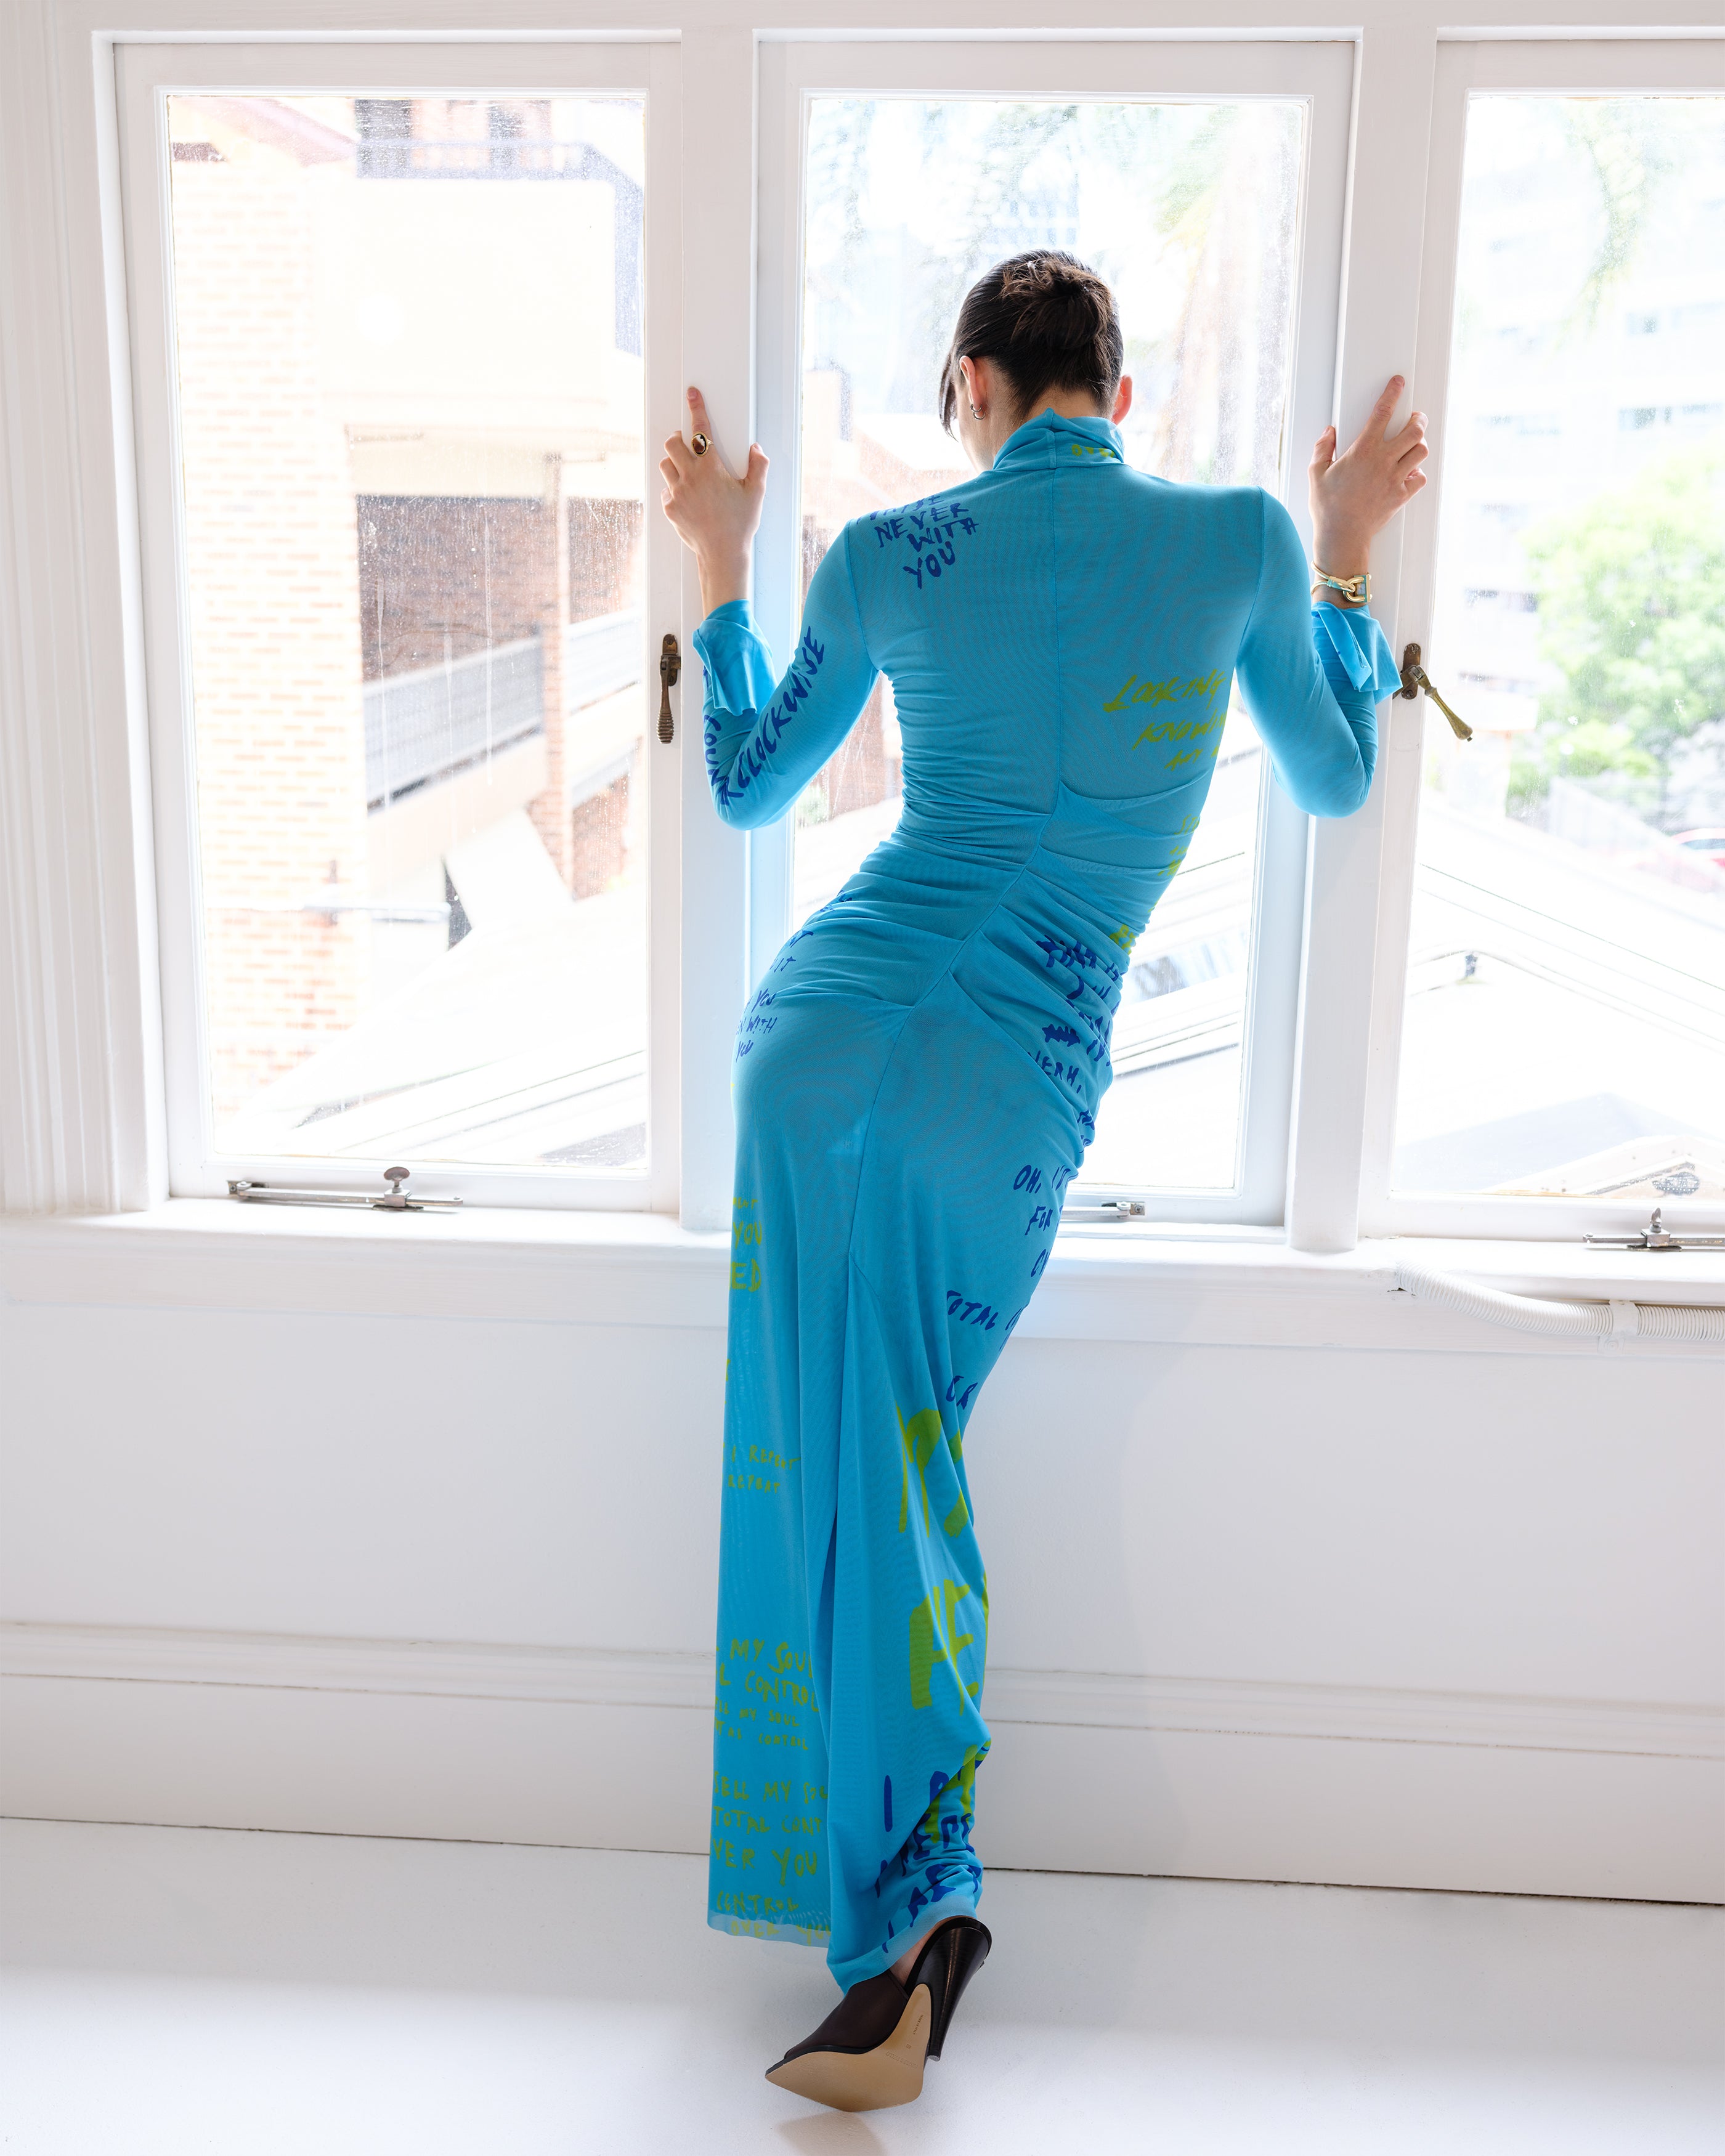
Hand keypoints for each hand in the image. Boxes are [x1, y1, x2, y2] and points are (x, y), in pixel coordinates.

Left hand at [659, 387, 767, 612]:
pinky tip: (687, 498)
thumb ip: (758, 467)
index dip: (697, 408)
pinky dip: (673, 489)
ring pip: (665, 465)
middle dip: (677, 439)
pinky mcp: (670, 508)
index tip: (692, 394)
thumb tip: (756, 449)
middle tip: (686, 445)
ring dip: (673, 463)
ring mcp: (677, 493)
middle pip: (671, 444)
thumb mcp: (756, 494)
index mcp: (711, 468)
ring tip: (686, 472)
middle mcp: (690, 477)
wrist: (722, 554)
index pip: (701, 430)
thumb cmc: (740, 524)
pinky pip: (666, 491)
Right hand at [1308, 375, 1427, 591]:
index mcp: (1363, 451)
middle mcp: (1383, 461)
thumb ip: (1322, 449)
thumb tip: (1329, 433)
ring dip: (1419, 445)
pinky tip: (1409, 473)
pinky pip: (1420, 478)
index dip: (1392, 393)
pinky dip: (1418, 473)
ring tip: (1413, 444)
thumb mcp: (1316, 474)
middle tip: (1416, 418)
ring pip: (1421, 452)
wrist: (1341, 537)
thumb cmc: (1327, 507)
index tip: (1398, 383)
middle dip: (1419, 420)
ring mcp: (1395, 479)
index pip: (1382, 412)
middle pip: (1415, 431)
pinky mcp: (1401, 496)